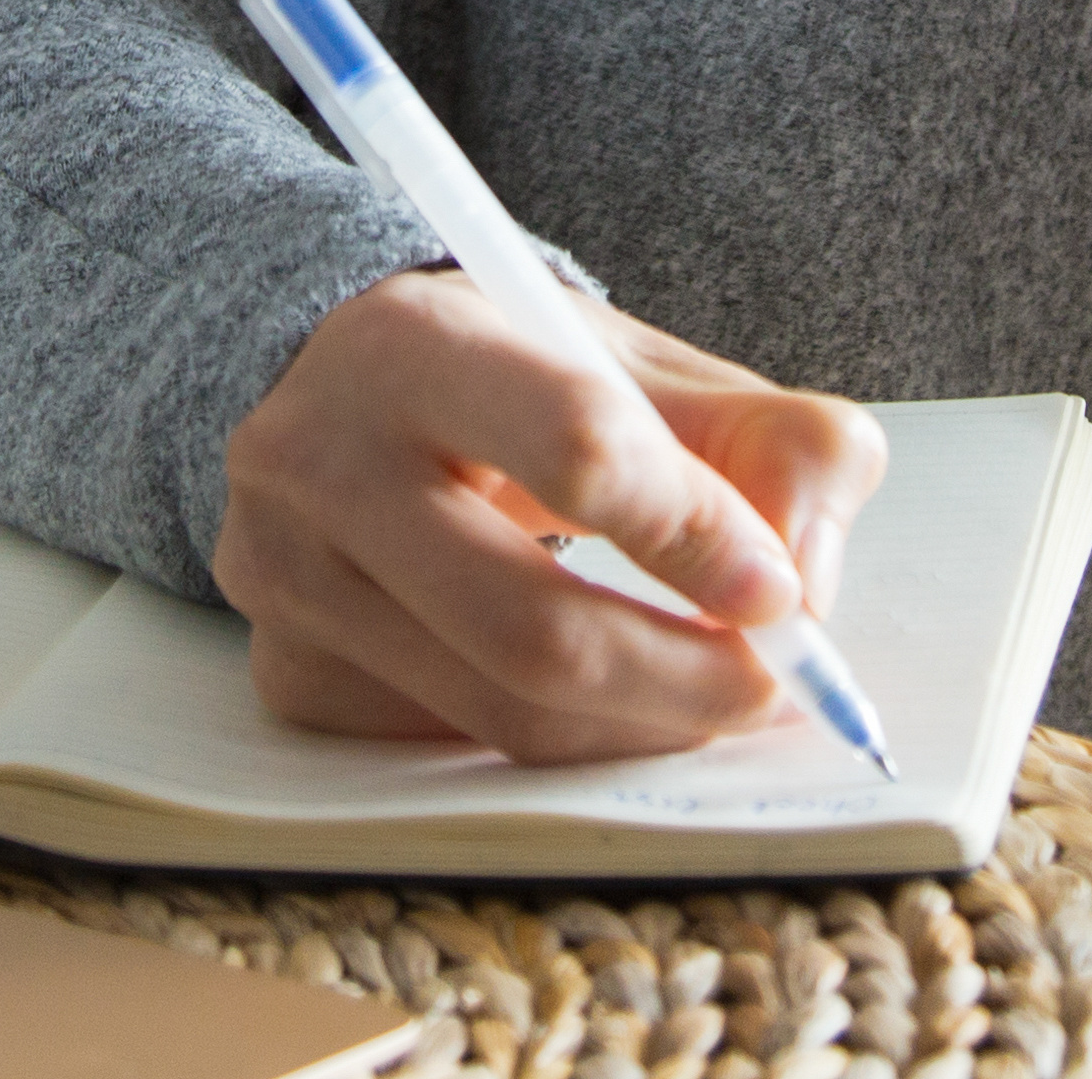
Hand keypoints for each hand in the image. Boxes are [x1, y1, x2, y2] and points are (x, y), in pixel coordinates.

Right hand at [214, 267, 887, 760]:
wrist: (345, 397)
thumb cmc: (518, 379)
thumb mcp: (647, 365)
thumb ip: (771, 442)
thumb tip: (805, 581)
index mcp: (415, 343)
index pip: (578, 447)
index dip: (698, 535)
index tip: (778, 591)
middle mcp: (319, 458)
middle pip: (532, 629)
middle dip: (685, 680)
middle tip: (769, 683)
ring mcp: (287, 575)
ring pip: (500, 713)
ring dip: (638, 725)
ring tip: (707, 691)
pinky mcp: (290, 670)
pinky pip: (457, 748)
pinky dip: (558, 738)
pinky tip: (595, 692)